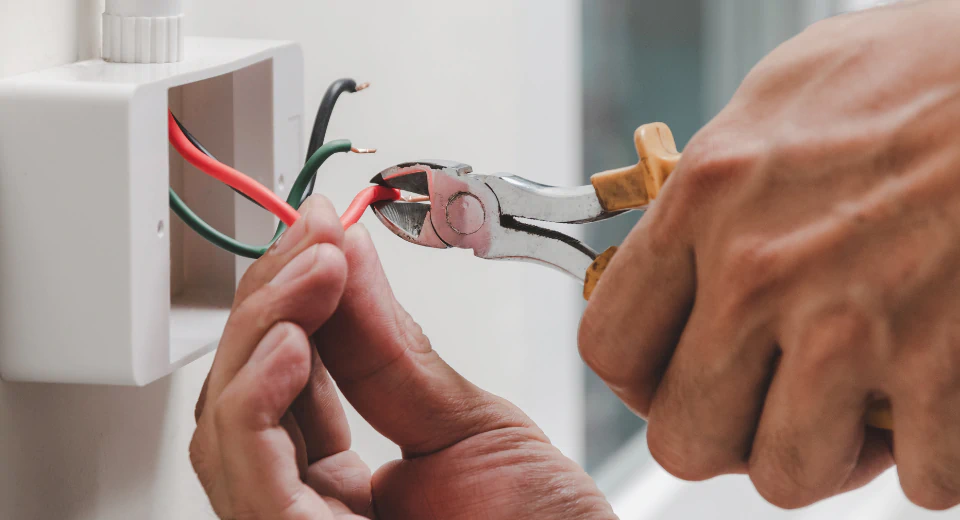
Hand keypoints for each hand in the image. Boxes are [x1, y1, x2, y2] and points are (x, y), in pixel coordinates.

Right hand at [189, 197, 614, 518]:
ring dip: (258, 338)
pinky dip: (254, 407)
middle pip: (237, 405)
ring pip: (224, 437)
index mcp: (340, 491)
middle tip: (314, 242)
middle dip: (268, 308)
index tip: (320, 234)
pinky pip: (251, 486)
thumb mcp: (468, 425)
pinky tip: (291, 344)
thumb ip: (390, 351)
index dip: (288, 304)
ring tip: (312, 276)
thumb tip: (345, 257)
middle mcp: (307, 514)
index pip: (279, 388)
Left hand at [580, 0, 959, 509]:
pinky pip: (917, 476)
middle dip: (724, 430)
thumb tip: (676, 245)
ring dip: (818, 450)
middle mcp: (761, 271)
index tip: (669, 373)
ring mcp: (850, 329)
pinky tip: (930, 393)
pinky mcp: (943, 372)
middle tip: (762, 397)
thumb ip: (711, 188)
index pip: (611, 346)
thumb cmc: (925, 77)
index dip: (640, 379)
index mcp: (706, 200)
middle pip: (682, 438)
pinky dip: (928, 451)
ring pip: (784, 476)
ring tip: (848, 399)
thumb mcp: (777, 102)